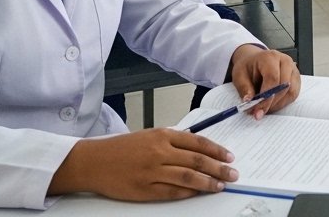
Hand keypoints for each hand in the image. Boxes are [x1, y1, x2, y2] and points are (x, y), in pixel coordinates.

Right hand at [49, 127, 238, 200]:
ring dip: (207, 183)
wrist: (95, 161)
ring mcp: (152, 172)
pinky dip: (186, 193)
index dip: (217, 150)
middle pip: (197, 160)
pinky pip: (171, 192)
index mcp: (163, 135)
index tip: (229, 157)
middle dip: (218, 168)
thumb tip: (198, 150)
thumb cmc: (123, 148)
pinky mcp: (144, 190)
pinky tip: (197, 194)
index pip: (198, 142)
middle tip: (233, 174)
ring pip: (187, 177)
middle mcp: (160, 151)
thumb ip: (173, 141)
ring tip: (220, 186)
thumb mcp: (150, 135)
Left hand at [228, 44, 300, 117]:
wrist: (255, 60)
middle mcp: (285, 61)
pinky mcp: (296, 77)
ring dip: (278, 104)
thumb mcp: (239, 75)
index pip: (273, 78)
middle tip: (259, 113)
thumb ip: (244, 89)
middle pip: (284, 86)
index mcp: (270, 57)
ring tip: (265, 109)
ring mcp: (293, 69)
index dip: (266, 97)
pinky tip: (272, 105)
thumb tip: (249, 102)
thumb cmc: (248, 67)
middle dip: (271, 103)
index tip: (257, 111)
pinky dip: (283, 103)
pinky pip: (293, 94)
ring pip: (291, 91)